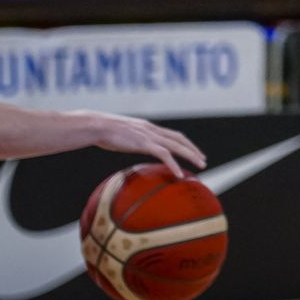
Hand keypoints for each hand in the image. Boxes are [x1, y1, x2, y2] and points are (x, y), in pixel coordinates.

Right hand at [89, 112, 206, 177]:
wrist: (96, 125)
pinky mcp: (144, 143)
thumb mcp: (121, 134)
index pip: (172, 134)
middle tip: (203, 159)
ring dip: (191, 155)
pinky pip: (164, 155)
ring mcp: (149, 136)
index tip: (192, 150)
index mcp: (147, 127)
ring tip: (200, 165)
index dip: (184, 142)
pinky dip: (173, 164)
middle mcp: (152, 129)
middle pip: (179, 139)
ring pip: (176, 146)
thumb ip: (129, 138)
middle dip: (193, 149)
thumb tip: (127, 143)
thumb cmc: (103, 131)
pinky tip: (179, 174)